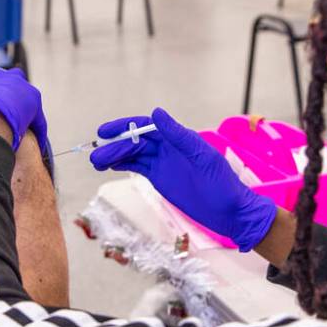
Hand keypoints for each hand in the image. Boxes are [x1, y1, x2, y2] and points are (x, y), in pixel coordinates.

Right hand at [90, 109, 276, 251]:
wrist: (231, 213)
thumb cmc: (223, 185)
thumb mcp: (203, 158)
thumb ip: (180, 137)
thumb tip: (157, 113)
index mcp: (180, 139)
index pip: (147, 127)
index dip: (125, 126)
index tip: (106, 131)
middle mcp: (169, 148)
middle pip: (136, 141)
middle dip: (115, 146)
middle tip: (96, 156)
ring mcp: (163, 163)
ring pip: (133, 154)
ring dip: (114, 156)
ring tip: (96, 162)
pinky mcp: (159, 178)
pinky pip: (137, 167)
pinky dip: (122, 165)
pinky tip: (108, 166)